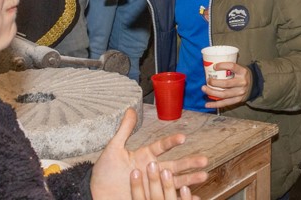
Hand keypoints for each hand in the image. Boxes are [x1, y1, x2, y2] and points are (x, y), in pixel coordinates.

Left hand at [90, 109, 207, 198]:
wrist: (96, 194)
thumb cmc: (104, 173)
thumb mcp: (113, 149)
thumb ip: (124, 130)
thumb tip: (130, 109)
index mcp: (145, 156)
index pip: (162, 147)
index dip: (171, 142)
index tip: (182, 137)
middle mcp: (152, 170)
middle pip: (174, 165)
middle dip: (190, 162)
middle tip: (204, 160)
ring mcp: (153, 185)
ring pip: (175, 182)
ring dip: (190, 179)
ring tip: (203, 175)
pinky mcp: (151, 197)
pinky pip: (168, 197)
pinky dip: (181, 197)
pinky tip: (193, 196)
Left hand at [202, 62, 251, 108]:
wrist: (254, 85)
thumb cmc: (242, 75)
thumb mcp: (240, 69)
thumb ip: (229, 68)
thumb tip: (212, 66)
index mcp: (243, 72)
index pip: (232, 67)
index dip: (222, 66)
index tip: (214, 66)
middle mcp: (242, 82)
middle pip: (226, 83)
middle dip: (214, 82)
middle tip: (207, 80)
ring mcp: (240, 92)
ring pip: (224, 94)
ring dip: (212, 92)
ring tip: (204, 89)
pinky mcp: (238, 100)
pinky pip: (225, 103)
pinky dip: (215, 104)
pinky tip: (207, 104)